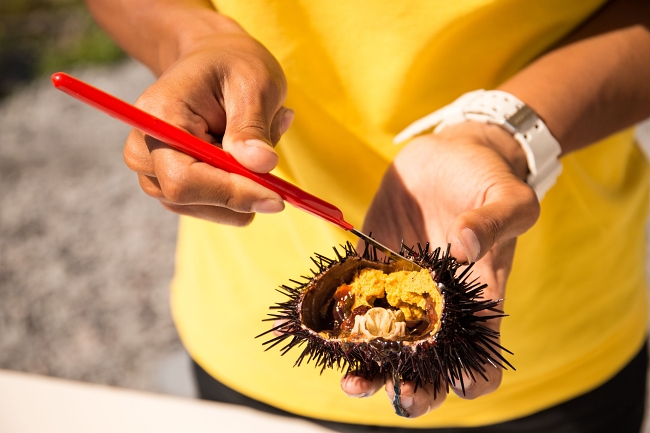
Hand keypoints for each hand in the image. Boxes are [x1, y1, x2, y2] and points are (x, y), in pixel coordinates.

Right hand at [124, 26, 293, 224]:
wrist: (213, 63)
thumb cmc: (232, 65)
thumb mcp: (252, 83)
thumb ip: (252, 127)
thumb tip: (262, 166)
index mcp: (156, 118)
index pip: (183, 179)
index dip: (230, 194)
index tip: (276, 198)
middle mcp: (143, 152)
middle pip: (191, 200)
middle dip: (242, 190)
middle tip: (273, 153)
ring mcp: (154, 175)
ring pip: (210, 209)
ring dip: (247, 186)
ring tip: (261, 138)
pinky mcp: (174, 190)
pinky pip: (218, 208)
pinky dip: (243, 188)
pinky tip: (250, 153)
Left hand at [340, 122, 539, 416]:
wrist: (447, 154)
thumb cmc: (486, 179)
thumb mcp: (508, 197)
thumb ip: (495, 222)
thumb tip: (466, 247)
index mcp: (478, 297)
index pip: (483, 353)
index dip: (476, 376)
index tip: (460, 381)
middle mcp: (436, 303)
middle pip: (429, 364)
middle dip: (417, 388)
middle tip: (401, 395)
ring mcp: (400, 289)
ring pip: (384, 343)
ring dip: (370, 368)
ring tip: (351, 380)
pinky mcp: (370, 266)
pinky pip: (350, 300)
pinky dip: (335, 320)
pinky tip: (319, 331)